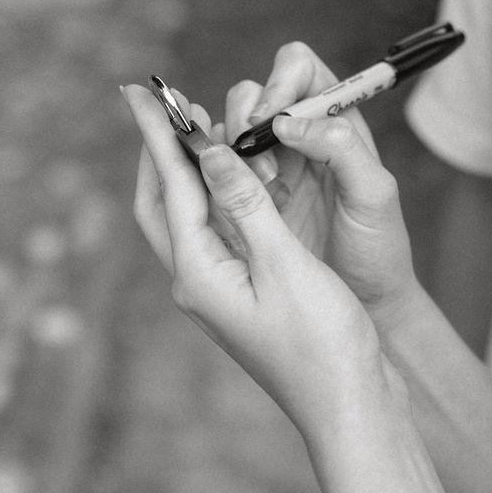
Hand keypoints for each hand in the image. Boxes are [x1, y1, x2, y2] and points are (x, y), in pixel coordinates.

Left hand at [122, 83, 391, 435]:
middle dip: (158, 152)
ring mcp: (221, 291)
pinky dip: (219, 197)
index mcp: (199, 274)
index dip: (157, 135)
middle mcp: (199, 282)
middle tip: (157, 106)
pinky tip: (236, 181)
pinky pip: (218, 233)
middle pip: (162, 205)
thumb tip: (210, 152)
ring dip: (188, 172)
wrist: (350, 401)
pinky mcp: (246, 294)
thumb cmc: (322, 342)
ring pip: (188, 218)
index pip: (170, 188)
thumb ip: (246, 206)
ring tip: (196, 130)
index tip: (141, 91)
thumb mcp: (285, 265)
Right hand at [222, 42, 420, 315]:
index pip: (299, 68)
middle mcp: (301, 137)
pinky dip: (215, 176)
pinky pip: (216, 169)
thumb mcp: (374, 195)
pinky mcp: (245, 198)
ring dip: (232, 151)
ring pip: (230, 128)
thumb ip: (341, 148)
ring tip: (258, 193)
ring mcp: (270, 166)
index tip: (273, 120)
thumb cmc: (379, 249)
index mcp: (337, 123)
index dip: (279, 82)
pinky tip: (237, 206)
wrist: (366, 305)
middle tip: (265, 170)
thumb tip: (288, 120)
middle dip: (248, 119)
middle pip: (255, 92)